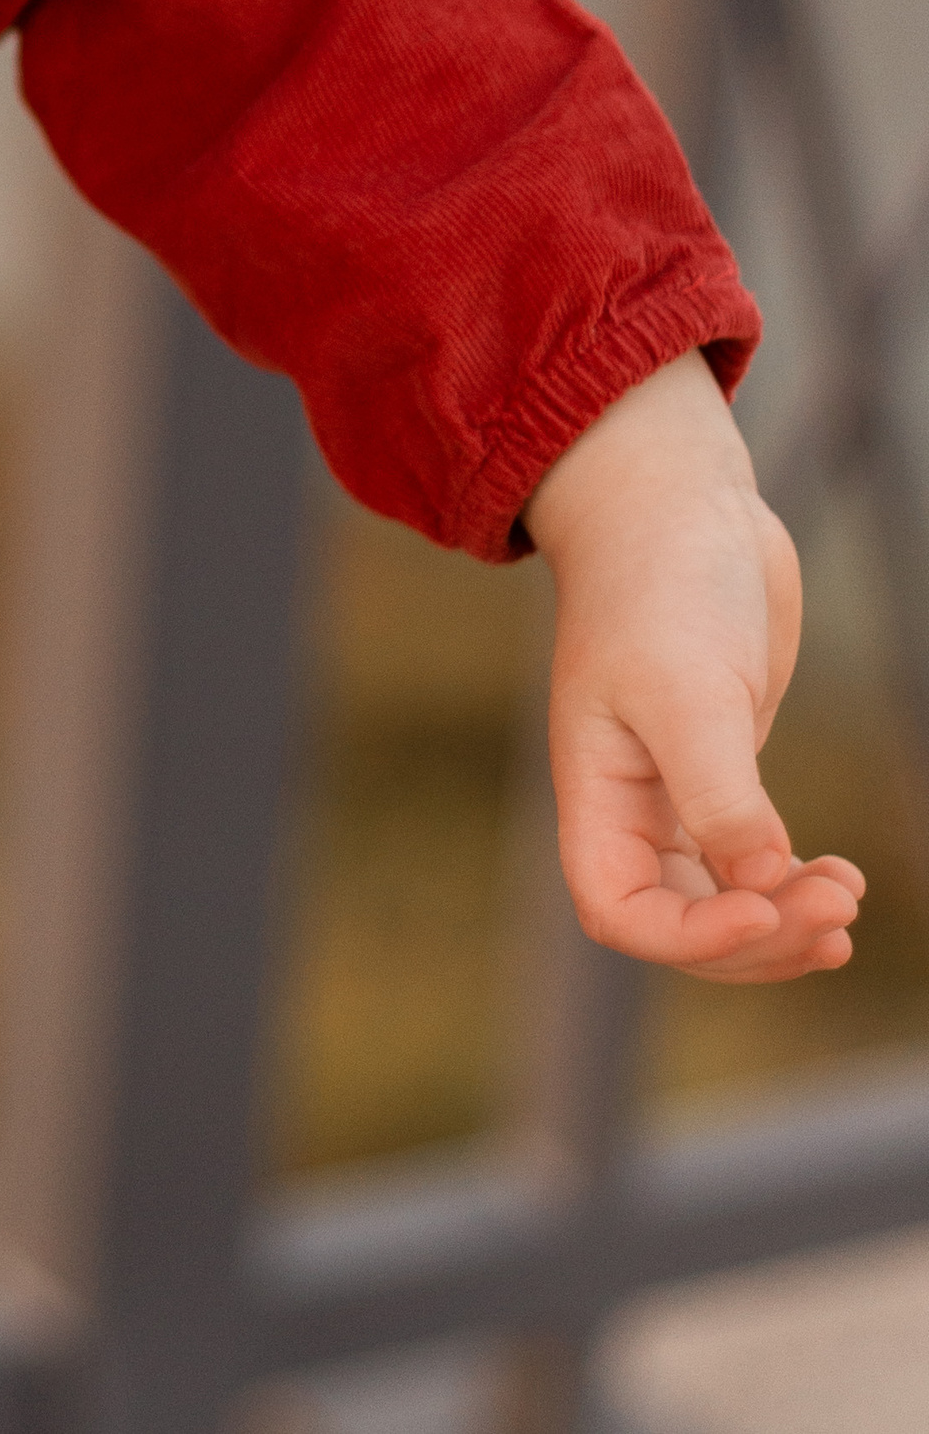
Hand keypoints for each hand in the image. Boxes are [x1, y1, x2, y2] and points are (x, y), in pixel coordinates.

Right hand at [524, 353, 862, 981]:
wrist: (679, 503)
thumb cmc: (662, 584)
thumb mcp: (688, 689)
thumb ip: (720, 796)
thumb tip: (760, 885)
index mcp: (596, 789)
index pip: (620, 911)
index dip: (689, 937)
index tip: (764, 906)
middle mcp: (630, 802)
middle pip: (680, 923)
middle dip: (758, 935)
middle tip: (834, 910)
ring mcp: (678, 787)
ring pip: (723, 901)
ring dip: (785, 921)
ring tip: (846, 901)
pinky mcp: (724, 767)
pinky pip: (753, 862)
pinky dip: (795, 884)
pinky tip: (840, 875)